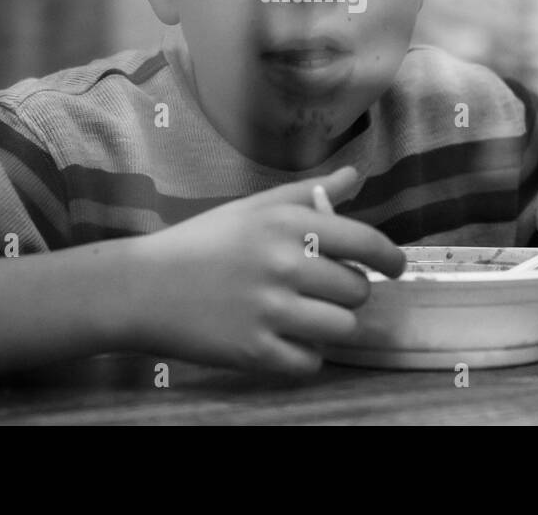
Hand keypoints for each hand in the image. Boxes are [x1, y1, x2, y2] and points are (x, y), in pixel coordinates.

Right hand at [127, 166, 405, 374]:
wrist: (143, 287)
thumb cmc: (202, 242)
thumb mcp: (254, 207)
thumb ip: (309, 193)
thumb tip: (356, 175)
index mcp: (287, 223)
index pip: (366, 242)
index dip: (390, 258)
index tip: (395, 267)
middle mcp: (284, 264)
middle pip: (357, 289)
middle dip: (348, 292)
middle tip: (324, 290)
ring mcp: (270, 310)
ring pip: (342, 327)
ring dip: (332, 324)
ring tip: (307, 316)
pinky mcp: (255, 351)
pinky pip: (311, 362)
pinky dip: (305, 355)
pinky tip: (286, 340)